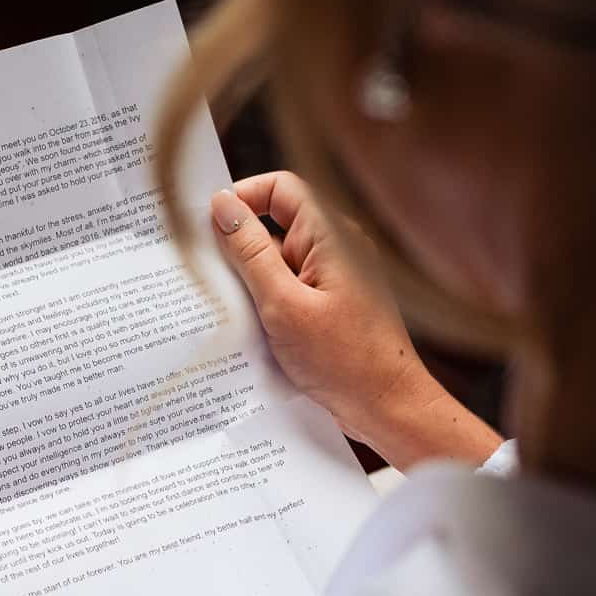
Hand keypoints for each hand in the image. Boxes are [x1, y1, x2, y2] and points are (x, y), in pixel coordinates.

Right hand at [212, 172, 499, 469]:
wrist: (387, 407)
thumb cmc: (345, 361)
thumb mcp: (284, 305)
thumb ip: (250, 253)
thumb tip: (221, 206)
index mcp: (332, 235)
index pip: (280, 188)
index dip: (243, 197)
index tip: (208, 224)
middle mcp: (336, 248)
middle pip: (275, 226)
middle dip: (239, 249)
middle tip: (210, 277)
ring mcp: (335, 277)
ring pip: (278, 263)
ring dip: (251, 283)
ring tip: (234, 314)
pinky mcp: (331, 304)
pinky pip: (289, 289)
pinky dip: (267, 304)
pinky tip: (254, 331)